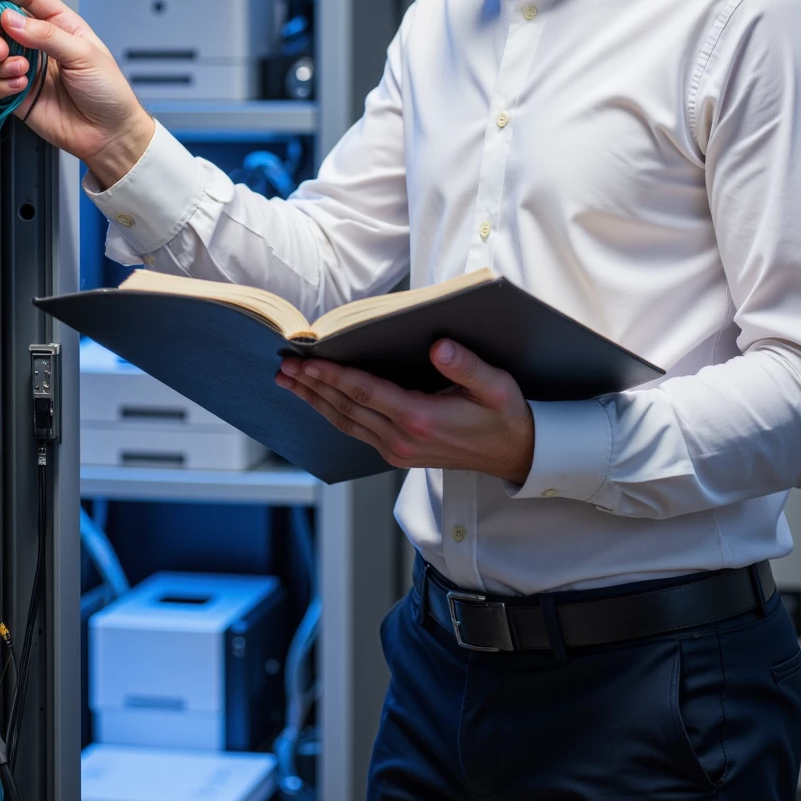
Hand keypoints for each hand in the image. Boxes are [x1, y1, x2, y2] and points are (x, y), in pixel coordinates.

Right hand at [0, 0, 154, 185]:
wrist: (109, 134)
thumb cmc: (109, 92)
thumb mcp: (84, 55)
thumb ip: (47, 35)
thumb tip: (11, 19)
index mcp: (60, 26)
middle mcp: (39, 45)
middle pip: (0, 26)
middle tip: (0, 47)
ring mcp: (27, 70)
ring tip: (22, 72)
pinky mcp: (17, 95)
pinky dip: (1, 85)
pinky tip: (21, 88)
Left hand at [276, 339, 534, 481]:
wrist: (517, 455)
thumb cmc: (506, 417)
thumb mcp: (496, 387)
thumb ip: (466, 366)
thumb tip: (438, 346)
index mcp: (421, 419)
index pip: (365, 392)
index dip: (333, 375)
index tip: (307, 361)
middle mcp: (403, 439)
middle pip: (345, 408)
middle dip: (312, 386)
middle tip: (283, 367)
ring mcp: (397, 450)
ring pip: (345, 422)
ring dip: (314, 401)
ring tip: (289, 382)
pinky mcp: (398, 454)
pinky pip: (356, 431)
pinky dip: (332, 413)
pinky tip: (319, 400)